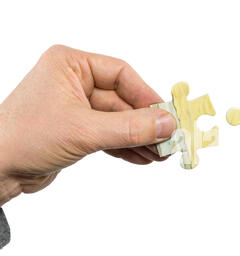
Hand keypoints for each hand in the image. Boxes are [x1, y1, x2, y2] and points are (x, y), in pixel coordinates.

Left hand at [0, 45, 175, 204]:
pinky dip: (126, 147)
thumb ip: (129, 128)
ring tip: (160, 155)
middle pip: (124, 101)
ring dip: (139, 139)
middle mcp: (75, 83)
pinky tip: (143, 158)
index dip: (147, 96)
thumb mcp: (84, 130)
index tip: (166, 116)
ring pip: (119, 121)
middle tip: (168, 141)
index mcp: (70, 66)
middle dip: (145, 125)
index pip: (121, 74)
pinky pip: (110, 135)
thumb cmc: (24, 138)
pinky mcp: (77, 130)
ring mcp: (77, 108)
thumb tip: (167, 124)